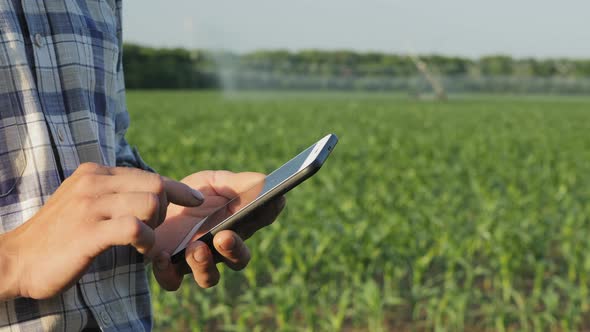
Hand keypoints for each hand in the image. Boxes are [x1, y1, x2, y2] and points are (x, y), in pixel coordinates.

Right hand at [0, 163, 203, 299]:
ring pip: (151, 203)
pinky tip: (138, 250)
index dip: (178, 189)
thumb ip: (114, 193)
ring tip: (143, 243)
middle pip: (155, 186)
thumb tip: (151, 193)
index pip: (149, 175)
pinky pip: (135, 227)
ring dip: (156, 228)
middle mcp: (95, 182)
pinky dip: (146, 240)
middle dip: (165, 211)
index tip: (196, 200)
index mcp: (96, 173)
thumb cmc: (58, 235)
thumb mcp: (85, 202)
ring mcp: (91, 205)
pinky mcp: (90, 230)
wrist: (18, 260)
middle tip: (152, 231)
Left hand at [149, 170, 285, 289]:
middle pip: (239, 258)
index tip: (273, 198)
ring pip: (209, 277)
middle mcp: (222, 247)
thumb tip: (264, 180)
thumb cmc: (190, 195)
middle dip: (235, 250)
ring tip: (195, 247)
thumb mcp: (213, 182)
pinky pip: (172, 281)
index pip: (262, 218)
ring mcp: (197, 260)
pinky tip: (164, 257)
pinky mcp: (170, 267)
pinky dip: (168, 273)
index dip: (270, 209)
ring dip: (205, 265)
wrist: (155, 203)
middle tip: (224, 236)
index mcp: (239, 223)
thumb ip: (236, 183)